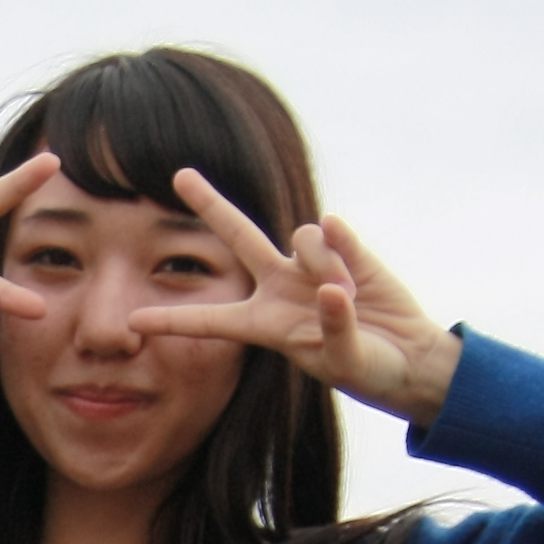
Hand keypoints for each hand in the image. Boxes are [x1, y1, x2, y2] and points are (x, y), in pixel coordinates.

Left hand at [128, 171, 460, 424]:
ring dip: (322, 264)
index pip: (210, 320)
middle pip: (237, 235)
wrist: (410, 357)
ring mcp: (310, 263)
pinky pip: (332, 232)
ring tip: (346, 297)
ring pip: (301, 237)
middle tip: (180, 174)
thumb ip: (332, 324)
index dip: (174, 318)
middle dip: (210, 204)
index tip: (133, 320)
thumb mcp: (343, 360)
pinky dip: (342, 249)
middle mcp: (279, 285)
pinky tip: (354, 276)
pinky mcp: (346, 247)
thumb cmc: (368, 369)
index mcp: (264, 324)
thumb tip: (329, 285)